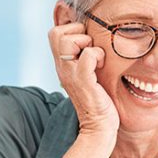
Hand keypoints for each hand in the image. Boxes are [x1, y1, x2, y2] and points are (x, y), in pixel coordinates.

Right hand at [48, 5, 118, 137]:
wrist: (98, 127)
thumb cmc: (98, 101)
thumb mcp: (87, 75)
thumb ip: (84, 59)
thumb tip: (94, 40)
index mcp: (62, 65)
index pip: (54, 33)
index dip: (72, 31)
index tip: (87, 45)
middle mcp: (62, 68)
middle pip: (55, 33)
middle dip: (77, 32)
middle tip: (90, 48)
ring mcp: (71, 74)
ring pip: (68, 40)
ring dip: (87, 43)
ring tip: (96, 59)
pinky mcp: (83, 80)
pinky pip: (87, 55)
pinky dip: (98, 56)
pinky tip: (103, 66)